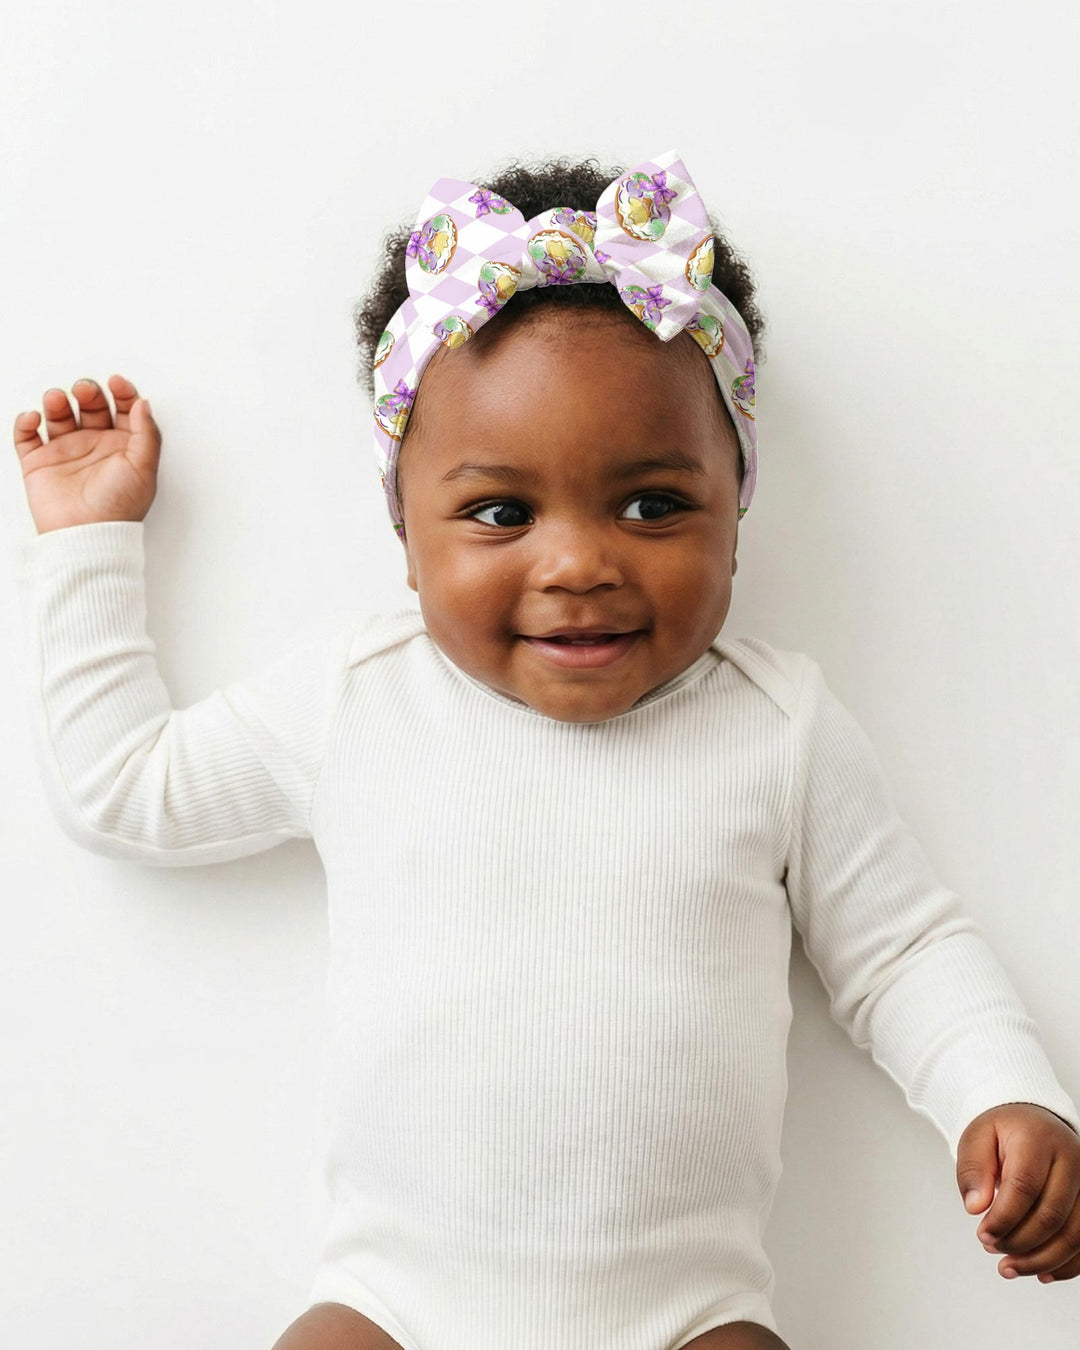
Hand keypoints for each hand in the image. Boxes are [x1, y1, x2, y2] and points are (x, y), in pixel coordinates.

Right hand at [12, 375, 160, 533]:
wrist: (86, 535)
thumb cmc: (117, 507)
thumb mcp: (144, 468)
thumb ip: (147, 433)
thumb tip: (144, 403)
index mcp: (122, 446)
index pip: (124, 409)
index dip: (122, 392)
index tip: (117, 382)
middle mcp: (95, 446)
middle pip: (90, 406)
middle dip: (87, 392)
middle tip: (84, 390)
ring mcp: (66, 453)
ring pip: (59, 415)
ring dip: (56, 401)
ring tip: (56, 400)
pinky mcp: (39, 463)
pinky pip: (27, 436)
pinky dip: (25, 423)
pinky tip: (33, 418)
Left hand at [956, 1102, 1079, 1281]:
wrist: (1035, 1123)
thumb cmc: (1004, 1133)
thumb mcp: (977, 1138)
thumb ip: (973, 1170)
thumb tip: (975, 1207)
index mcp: (1038, 1139)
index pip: (1024, 1185)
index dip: (1003, 1217)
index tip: (982, 1234)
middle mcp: (1071, 1160)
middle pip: (1051, 1214)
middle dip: (1019, 1241)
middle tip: (991, 1247)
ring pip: (1074, 1235)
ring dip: (1041, 1259)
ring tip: (1009, 1267)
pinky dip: (1065, 1265)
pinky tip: (1040, 1273)